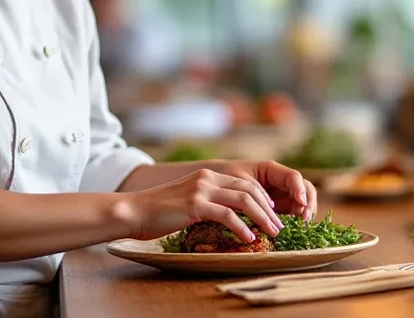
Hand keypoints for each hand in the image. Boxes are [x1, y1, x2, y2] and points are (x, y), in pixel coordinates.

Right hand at [124, 169, 283, 242]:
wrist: (135, 211)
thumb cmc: (160, 211)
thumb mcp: (188, 200)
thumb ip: (208, 201)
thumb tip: (230, 217)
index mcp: (207, 175)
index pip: (245, 183)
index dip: (263, 199)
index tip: (272, 215)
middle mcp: (207, 178)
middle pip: (249, 190)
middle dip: (268, 209)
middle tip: (278, 226)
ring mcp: (201, 190)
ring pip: (243, 200)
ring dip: (262, 218)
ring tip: (271, 232)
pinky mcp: (196, 205)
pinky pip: (227, 215)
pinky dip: (242, 227)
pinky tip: (248, 238)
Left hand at [214, 160, 317, 221]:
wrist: (212, 186)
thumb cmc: (223, 178)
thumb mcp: (238, 183)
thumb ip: (254, 192)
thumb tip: (270, 207)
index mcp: (271, 170)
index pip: (293, 177)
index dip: (300, 189)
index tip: (300, 203)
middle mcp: (280, 182)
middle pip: (305, 188)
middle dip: (308, 202)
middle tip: (304, 218)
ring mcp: (281, 195)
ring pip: (302, 202)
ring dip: (305, 213)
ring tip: (302, 225)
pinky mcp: (278, 208)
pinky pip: (293, 213)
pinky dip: (296, 221)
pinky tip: (295, 229)